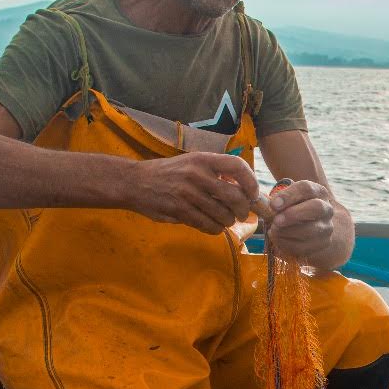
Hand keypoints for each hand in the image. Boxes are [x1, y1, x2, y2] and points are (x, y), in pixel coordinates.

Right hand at [130, 153, 257, 233]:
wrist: (135, 182)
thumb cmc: (169, 173)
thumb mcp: (191, 162)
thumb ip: (214, 173)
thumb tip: (244, 190)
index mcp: (203, 159)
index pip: (237, 166)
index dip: (251, 182)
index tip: (253, 193)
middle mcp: (197, 174)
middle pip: (234, 196)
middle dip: (243, 209)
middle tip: (242, 214)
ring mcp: (187, 193)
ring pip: (223, 215)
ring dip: (228, 222)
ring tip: (225, 220)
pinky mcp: (179, 210)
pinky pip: (207, 225)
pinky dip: (215, 229)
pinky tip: (213, 226)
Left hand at [265, 180, 335, 264]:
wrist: (314, 228)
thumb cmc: (295, 210)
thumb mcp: (289, 200)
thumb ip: (278, 200)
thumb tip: (262, 203)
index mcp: (318, 192)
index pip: (306, 188)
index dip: (288, 196)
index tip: (273, 204)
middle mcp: (326, 208)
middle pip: (315, 207)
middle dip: (293, 214)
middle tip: (276, 220)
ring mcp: (327, 227)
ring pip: (310, 230)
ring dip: (287, 231)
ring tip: (273, 230)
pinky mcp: (323, 244)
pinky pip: (304, 247)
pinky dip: (287, 244)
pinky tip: (278, 239)